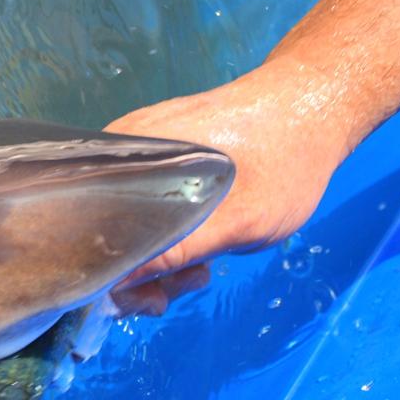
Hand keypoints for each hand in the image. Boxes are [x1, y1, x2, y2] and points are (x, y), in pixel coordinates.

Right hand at [104, 60, 347, 315]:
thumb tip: (116, 289)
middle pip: (104, 227)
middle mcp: (121, 148)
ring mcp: (139, 148)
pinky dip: (168, 231)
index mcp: (127, 155)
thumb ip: (178, 252)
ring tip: (203, 268)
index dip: (107, 272)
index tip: (148, 296)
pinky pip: (144, 204)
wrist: (315, 103)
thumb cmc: (284, 159)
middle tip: (184, 288)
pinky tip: (201, 243)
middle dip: (140, 271)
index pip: (84, 224)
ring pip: (128, 220)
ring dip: (161, 255)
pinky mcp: (159, 152)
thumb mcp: (238, 219)